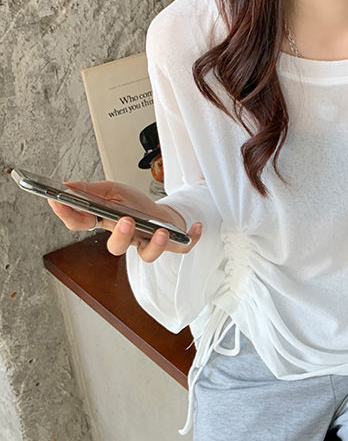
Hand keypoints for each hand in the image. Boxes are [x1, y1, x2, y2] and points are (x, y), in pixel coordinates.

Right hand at [47, 180, 202, 261]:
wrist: (164, 214)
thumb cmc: (138, 206)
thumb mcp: (116, 190)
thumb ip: (94, 190)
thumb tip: (68, 186)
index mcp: (107, 224)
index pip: (82, 224)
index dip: (69, 215)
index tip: (58, 201)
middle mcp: (126, 238)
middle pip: (115, 247)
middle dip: (120, 236)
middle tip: (125, 221)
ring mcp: (148, 244)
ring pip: (147, 254)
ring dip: (154, 245)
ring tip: (159, 231)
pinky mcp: (171, 246)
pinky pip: (182, 248)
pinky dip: (191, 238)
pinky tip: (197, 227)